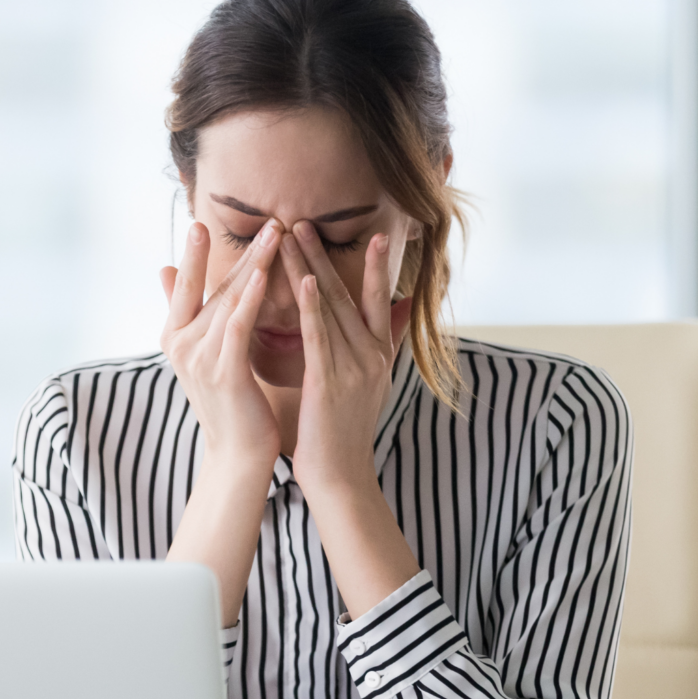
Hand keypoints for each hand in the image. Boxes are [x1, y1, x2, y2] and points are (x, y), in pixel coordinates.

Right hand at [159, 217, 282, 469]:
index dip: (193, 254)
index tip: (201, 222)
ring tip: (275, 234)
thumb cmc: (229, 403)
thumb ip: (185, 312)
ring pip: (227, 300)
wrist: (238, 455)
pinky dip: (249, 299)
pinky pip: (237, 327)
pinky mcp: (224, 373)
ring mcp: (200, 359)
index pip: (185, 286)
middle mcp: (181, 345)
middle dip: (237, 251)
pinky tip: (263, 275)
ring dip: (253, 264)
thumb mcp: (202, 353)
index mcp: (175, 338)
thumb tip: (162, 269)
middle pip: (209, 287)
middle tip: (261, 217)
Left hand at [279, 221, 412, 499]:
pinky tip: (304, 280)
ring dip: (310, 268)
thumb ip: (388, 343)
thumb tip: (406, 309)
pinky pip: (321, 338)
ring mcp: (355, 368)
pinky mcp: (331, 383)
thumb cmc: (344, 431)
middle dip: (324, 255)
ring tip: (291, 234)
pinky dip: (313, 308)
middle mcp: (372, 356)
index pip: (379, 299)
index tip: (374, 232)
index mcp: (380, 355)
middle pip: (348, 294)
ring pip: (331, 308)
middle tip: (303, 220)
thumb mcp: (372, 383)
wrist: (341, 478)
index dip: (377, 265)